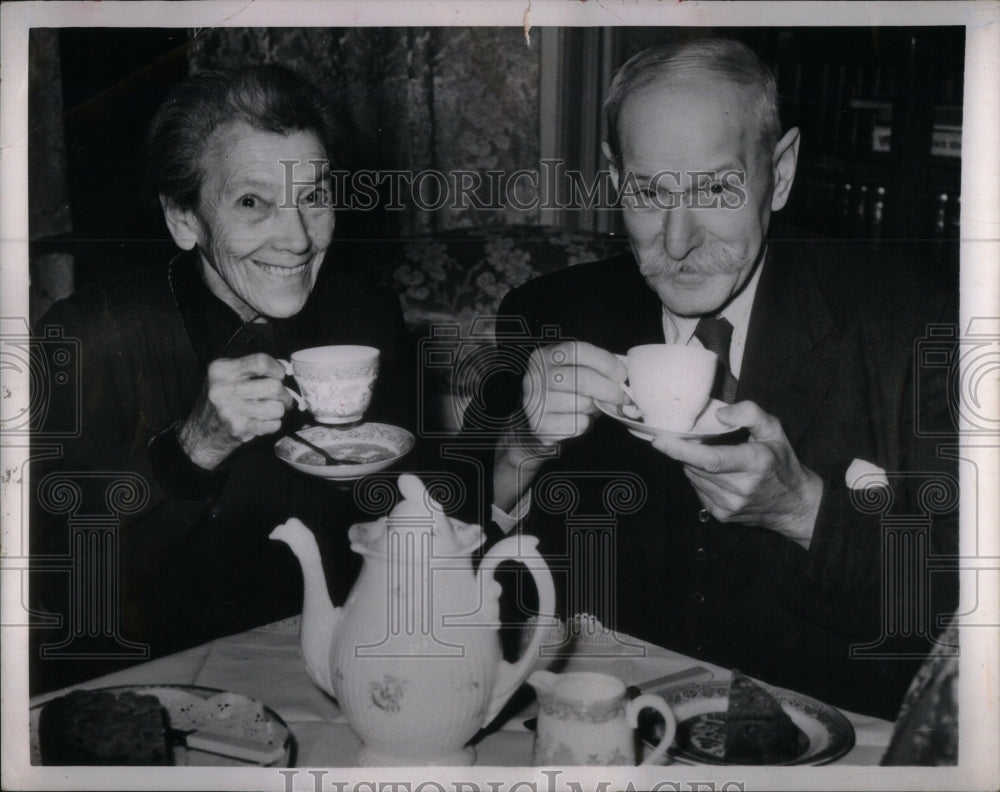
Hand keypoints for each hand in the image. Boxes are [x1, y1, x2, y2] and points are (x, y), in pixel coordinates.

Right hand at [177, 353, 293, 469]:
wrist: (201, 432)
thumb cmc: (221, 400)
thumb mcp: (227, 376)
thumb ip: (253, 368)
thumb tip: (286, 368)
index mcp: (221, 369)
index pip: (261, 362)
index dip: (277, 369)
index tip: (279, 375)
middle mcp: (223, 388)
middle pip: (274, 386)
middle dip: (284, 394)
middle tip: (282, 397)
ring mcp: (230, 409)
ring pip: (277, 407)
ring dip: (279, 410)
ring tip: (270, 409)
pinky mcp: (238, 427)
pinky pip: (273, 424)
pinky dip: (273, 423)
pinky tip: (262, 421)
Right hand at [522, 341, 627, 445]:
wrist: (533, 425)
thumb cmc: (560, 394)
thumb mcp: (570, 372)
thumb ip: (592, 368)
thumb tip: (623, 377)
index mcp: (544, 356)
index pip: (577, 351)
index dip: (604, 361)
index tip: (622, 374)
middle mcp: (536, 376)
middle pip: (582, 378)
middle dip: (609, 389)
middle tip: (623, 397)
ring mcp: (535, 402)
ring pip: (582, 403)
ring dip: (595, 408)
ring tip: (592, 408)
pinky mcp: (541, 426)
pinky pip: (577, 423)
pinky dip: (586, 423)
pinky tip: (579, 419)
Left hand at [651, 401, 822, 548]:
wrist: (794, 505)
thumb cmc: (782, 463)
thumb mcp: (775, 431)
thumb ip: (750, 414)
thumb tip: (720, 414)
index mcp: (754, 464)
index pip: (710, 459)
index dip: (681, 450)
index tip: (659, 440)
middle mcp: (740, 488)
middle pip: (696, 466)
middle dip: (688, 450)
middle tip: (694, 438)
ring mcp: (729, 506)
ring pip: (693, 478)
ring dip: (693, 464)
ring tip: (710, 455)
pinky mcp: (722, 515)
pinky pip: (698, 490)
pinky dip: (699, 477)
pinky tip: (715, 473)